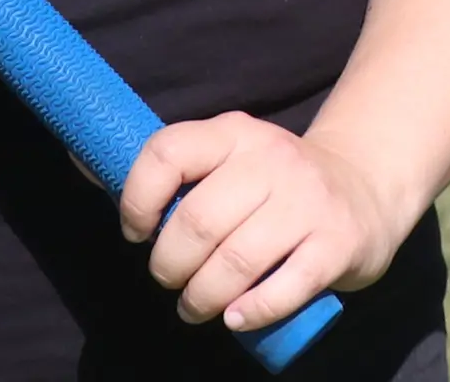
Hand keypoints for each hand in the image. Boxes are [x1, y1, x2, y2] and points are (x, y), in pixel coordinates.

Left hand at [123, 114, 411, 336]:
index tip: (137, 233)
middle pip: (195, 223)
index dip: (137, 200)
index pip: (167, 153)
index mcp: (235, 133)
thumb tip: (82, 163)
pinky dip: (249, 312)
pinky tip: (235, 317)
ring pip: (233, 262)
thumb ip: (171, 167)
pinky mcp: (337, 244)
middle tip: (171, 282)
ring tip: (196, 308)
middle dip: (169, 267)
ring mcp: (308, 202)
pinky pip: (282, 289)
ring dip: (201, 299)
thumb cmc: (274, 184)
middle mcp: (272, 160)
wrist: (367, 188)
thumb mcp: (229, 158)